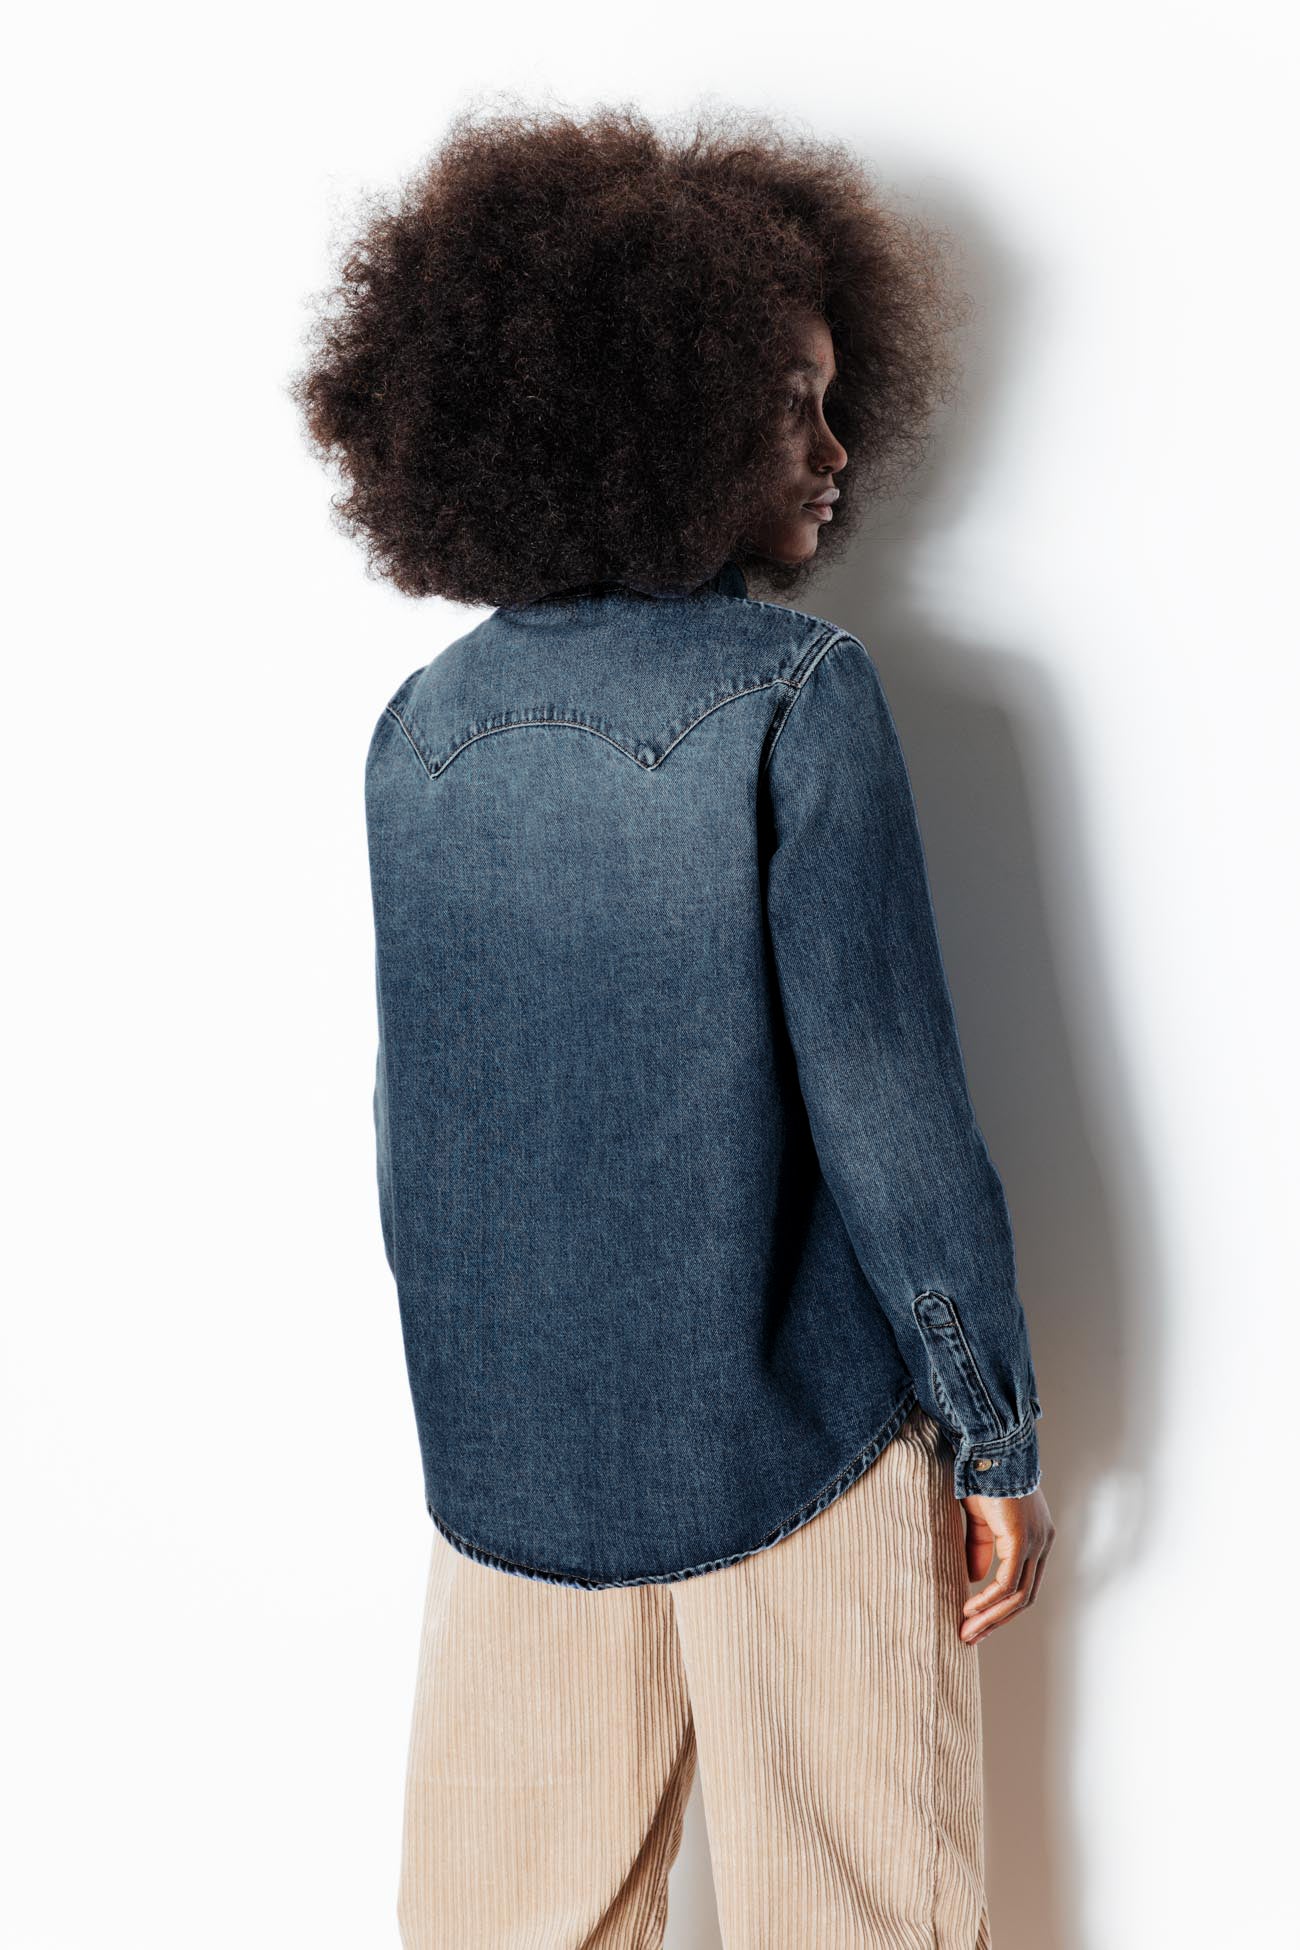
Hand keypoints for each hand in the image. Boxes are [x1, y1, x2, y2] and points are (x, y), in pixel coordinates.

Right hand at [959, 1485, 1054, 1644]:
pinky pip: (1008, 1582)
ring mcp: (1036, 1542)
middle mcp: (1042, 1542)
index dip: (1002, 1606)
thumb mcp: (980, 1519)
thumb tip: (977, 1579)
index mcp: (1036, 1536)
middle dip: (997, 1620)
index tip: (977, 1620)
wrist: (987, 1447)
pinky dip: (989, 1600)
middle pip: (1025, 1597)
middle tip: (971, 1636)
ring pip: (1019, 1596)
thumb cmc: (982, 1476)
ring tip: (967, 1631)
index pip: (1025, 1583)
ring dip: (991, 1618)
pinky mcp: (1022, 1539)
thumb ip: (980, 1547)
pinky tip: (970, 1608)